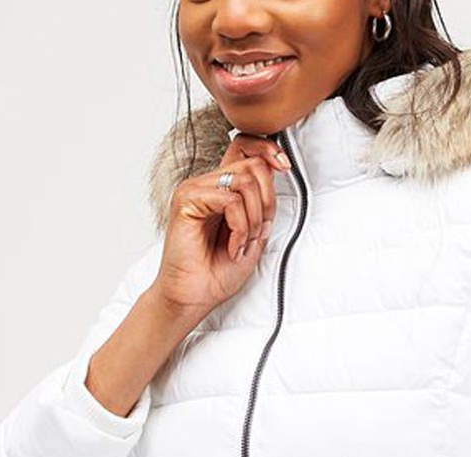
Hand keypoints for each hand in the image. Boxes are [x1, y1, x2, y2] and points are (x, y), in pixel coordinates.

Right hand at [149, 132, 290, 331]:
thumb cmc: (217, 272)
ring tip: (242, 243)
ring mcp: (195, 189)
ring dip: (253, 218)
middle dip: (266, 202)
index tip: (284, 166)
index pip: (243, 146)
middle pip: (252, 166)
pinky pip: (229, 200)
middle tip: (256, 233)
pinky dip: (239, 226)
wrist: (195, 296)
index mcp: (221, 189)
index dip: (267, 149)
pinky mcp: (186, 200)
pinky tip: (232, 246)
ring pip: (244, 182)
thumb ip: (262, 206)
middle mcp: (207, 184)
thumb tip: (275, 173)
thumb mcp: (253, 235)